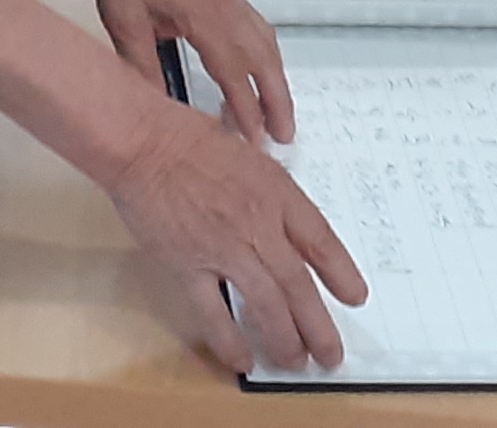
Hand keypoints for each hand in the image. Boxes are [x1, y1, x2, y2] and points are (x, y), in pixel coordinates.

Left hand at [87, 0, 294, 143]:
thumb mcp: (124, 21)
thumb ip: (142, 68)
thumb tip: (155, 109)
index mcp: (204, 16)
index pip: (234, 74)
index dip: (246, 111)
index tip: (255, 144)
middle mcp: (224, 6)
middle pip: (264, 60)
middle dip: (277, 100)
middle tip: (284, 137)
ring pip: (265, 41)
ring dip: (275, 78)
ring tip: (276, 111)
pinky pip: (255, 26)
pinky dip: (264, 54)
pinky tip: (255, 67)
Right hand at [98, 94, 367, 376]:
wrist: (140, 141)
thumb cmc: (185, 136)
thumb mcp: (244, 154)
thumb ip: (266, 190)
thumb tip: (282, 220)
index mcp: (274, 191)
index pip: (319, 239)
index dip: (342, 272)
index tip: (356, 296)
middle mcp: (256, 222)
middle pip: (299, 284)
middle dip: (319, 326)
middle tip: (331, 354)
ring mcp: (223, 247)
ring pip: (266, 303)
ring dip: (285, 338)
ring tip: (294, 361)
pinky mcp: (187, 265)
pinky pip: (213, 312)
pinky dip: (230, 340)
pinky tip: (242, 360)